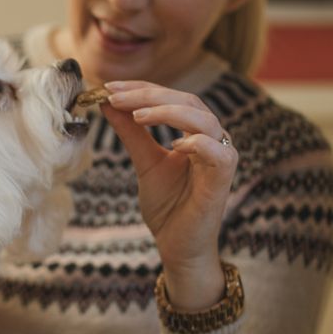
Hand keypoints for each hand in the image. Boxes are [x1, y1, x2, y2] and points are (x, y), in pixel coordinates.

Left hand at [102, 80, 237, 310]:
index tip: (109, 87)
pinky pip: (217, 153)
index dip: (141, 89)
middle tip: (116, 96)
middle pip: (187, 101)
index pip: (171, 97)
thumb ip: (131, 133)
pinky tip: (172, 144)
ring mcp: (221, 158)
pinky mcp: (223, 179)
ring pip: (204, 119)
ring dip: (168, 112)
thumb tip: (109, 103)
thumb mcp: (143, 162)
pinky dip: (196, 143)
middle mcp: (212, 139)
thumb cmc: (167, 206)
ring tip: (137, 115)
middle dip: (149, 95)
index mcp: (195, 132)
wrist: (177, 245)